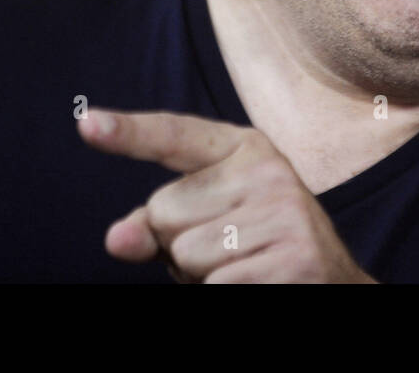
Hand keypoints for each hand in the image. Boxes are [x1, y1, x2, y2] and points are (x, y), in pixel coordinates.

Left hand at [78, 108, 377, 283]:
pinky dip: (223, 294)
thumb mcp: (209, 222)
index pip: (176, 135)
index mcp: (246, 149)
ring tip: (246, 268)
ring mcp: (285, 213)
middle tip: (231, 250)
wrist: (332, 283)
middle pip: (164, 211)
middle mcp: (268, 171)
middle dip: (179, 244)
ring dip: (202, 277)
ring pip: (185, 255)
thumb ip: (157, 223)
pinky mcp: (295, 258)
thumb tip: (117, 239)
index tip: (87, 124)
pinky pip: (215, 286)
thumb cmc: (257, 250)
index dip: (129, 133)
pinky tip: (257, 283)